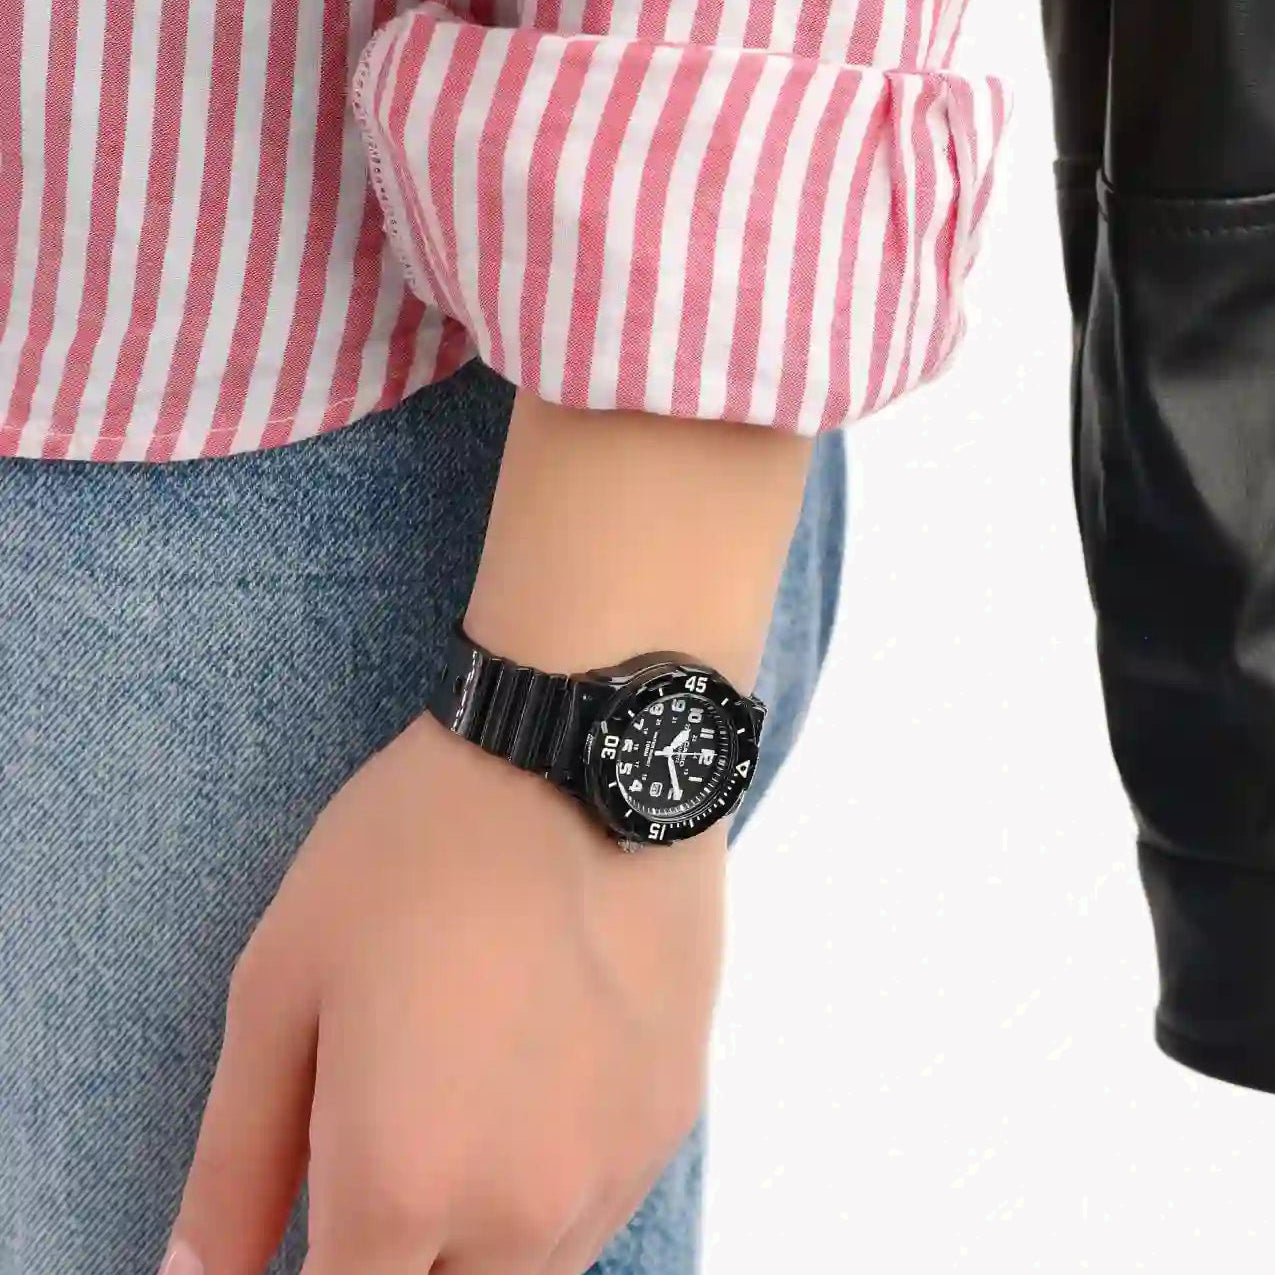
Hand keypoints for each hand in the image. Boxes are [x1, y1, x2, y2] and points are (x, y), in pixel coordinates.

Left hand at [163, 711, 726, 1273]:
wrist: (582, 758)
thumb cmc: (415, 853)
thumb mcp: (283, 983)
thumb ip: (236, 1156)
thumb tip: (200, 1274)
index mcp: (401, 1186)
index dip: (310, 1268)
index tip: (319, 1202)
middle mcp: (521, 1211)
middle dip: (396, 1251)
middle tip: (387, 1136)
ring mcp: (612, 1170)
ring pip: (529, 1270)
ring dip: (479, 1224)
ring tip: (468, 1091)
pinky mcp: (673, 1118)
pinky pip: (598, 1202)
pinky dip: (553, 1177)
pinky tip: (543, 1069)